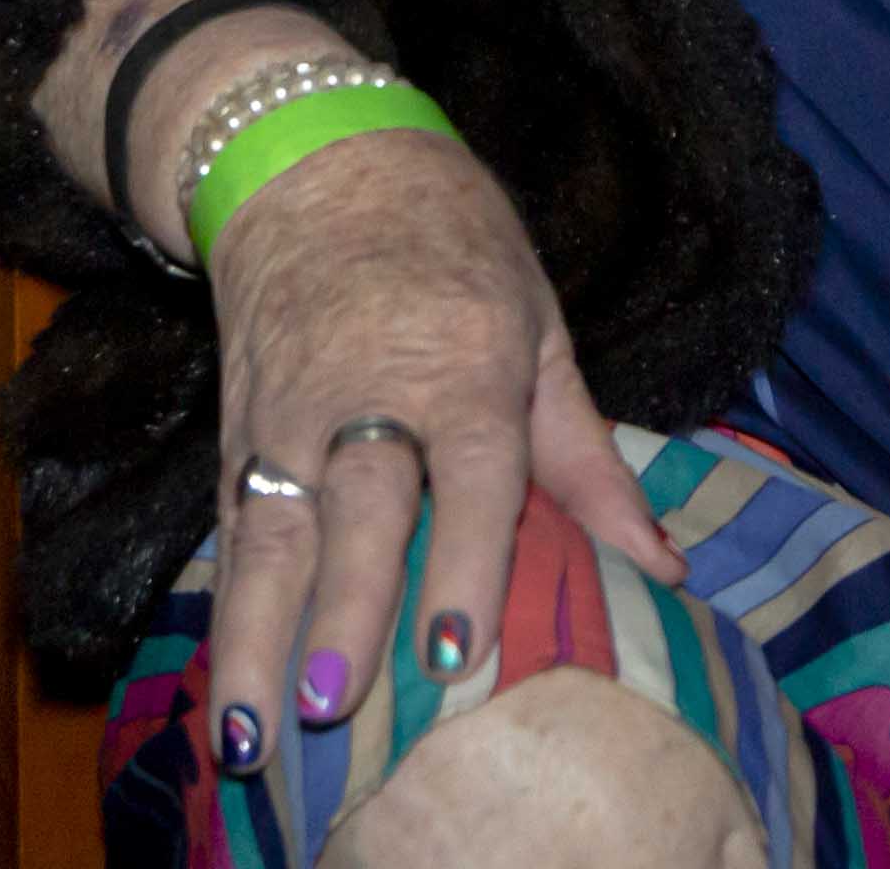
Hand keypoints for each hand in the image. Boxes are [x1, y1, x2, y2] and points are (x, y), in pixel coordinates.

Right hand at [198, 124, 677, 770]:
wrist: (318, 159)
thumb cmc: (452, 245)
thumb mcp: (537, 325)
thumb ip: (586, 458)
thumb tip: (661, 567)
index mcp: (462, 363)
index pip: (467, 472)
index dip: (463, 562)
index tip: (455, 651)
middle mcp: (368, 393)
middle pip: (355, 511)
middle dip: (343, 611)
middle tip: (337, 704)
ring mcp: (290, 414)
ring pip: (270, 533)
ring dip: (258, 637)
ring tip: (251, 730)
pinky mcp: (239, 429)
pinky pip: (233, 527)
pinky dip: (228, 607)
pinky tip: (228, 681)